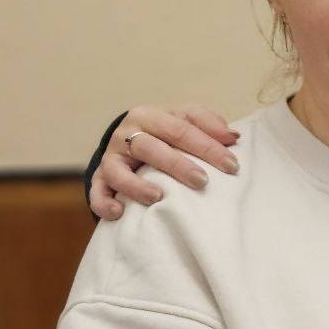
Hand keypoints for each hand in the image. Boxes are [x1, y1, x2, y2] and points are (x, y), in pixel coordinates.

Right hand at [90, 105, 239, 219]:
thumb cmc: (166, 133)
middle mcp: (126, 134)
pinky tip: (119, 213)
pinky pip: (96, 191)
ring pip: (117, 170)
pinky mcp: (99, 178)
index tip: (231, 166)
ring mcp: (111, 157)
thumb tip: (232, 136)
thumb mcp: (186, 120)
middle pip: (150, 147)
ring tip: (158, 197)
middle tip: (202, 182)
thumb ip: (208, 124)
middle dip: (177, 165)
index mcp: (150, 116)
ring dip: (136, 185)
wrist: (129, 141)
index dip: (207, 146)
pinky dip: (103, 202)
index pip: (180, 128)